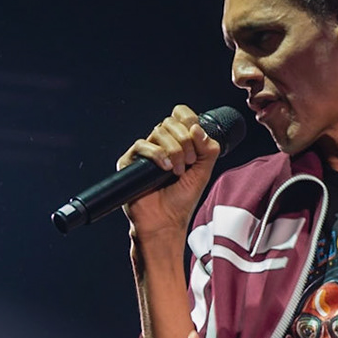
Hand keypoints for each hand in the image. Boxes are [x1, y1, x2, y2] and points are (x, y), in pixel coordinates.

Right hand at [120, 105, 223, 237]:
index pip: (180, 115)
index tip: (196, 138)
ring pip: (159, 131)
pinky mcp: (130, 162)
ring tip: (177, 171)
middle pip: (171, 122)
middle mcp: (160, 144)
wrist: (165, 222)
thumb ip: (208, 148)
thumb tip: (196, 127)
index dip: (189, 120)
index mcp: (177, 142)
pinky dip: (158, 154)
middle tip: (189, 163)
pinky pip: (143, 145)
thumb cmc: (181, 201)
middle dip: (185, 142)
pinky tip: (166, 169)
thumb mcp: (204, 171)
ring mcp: (145, 153)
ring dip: (174, 151)